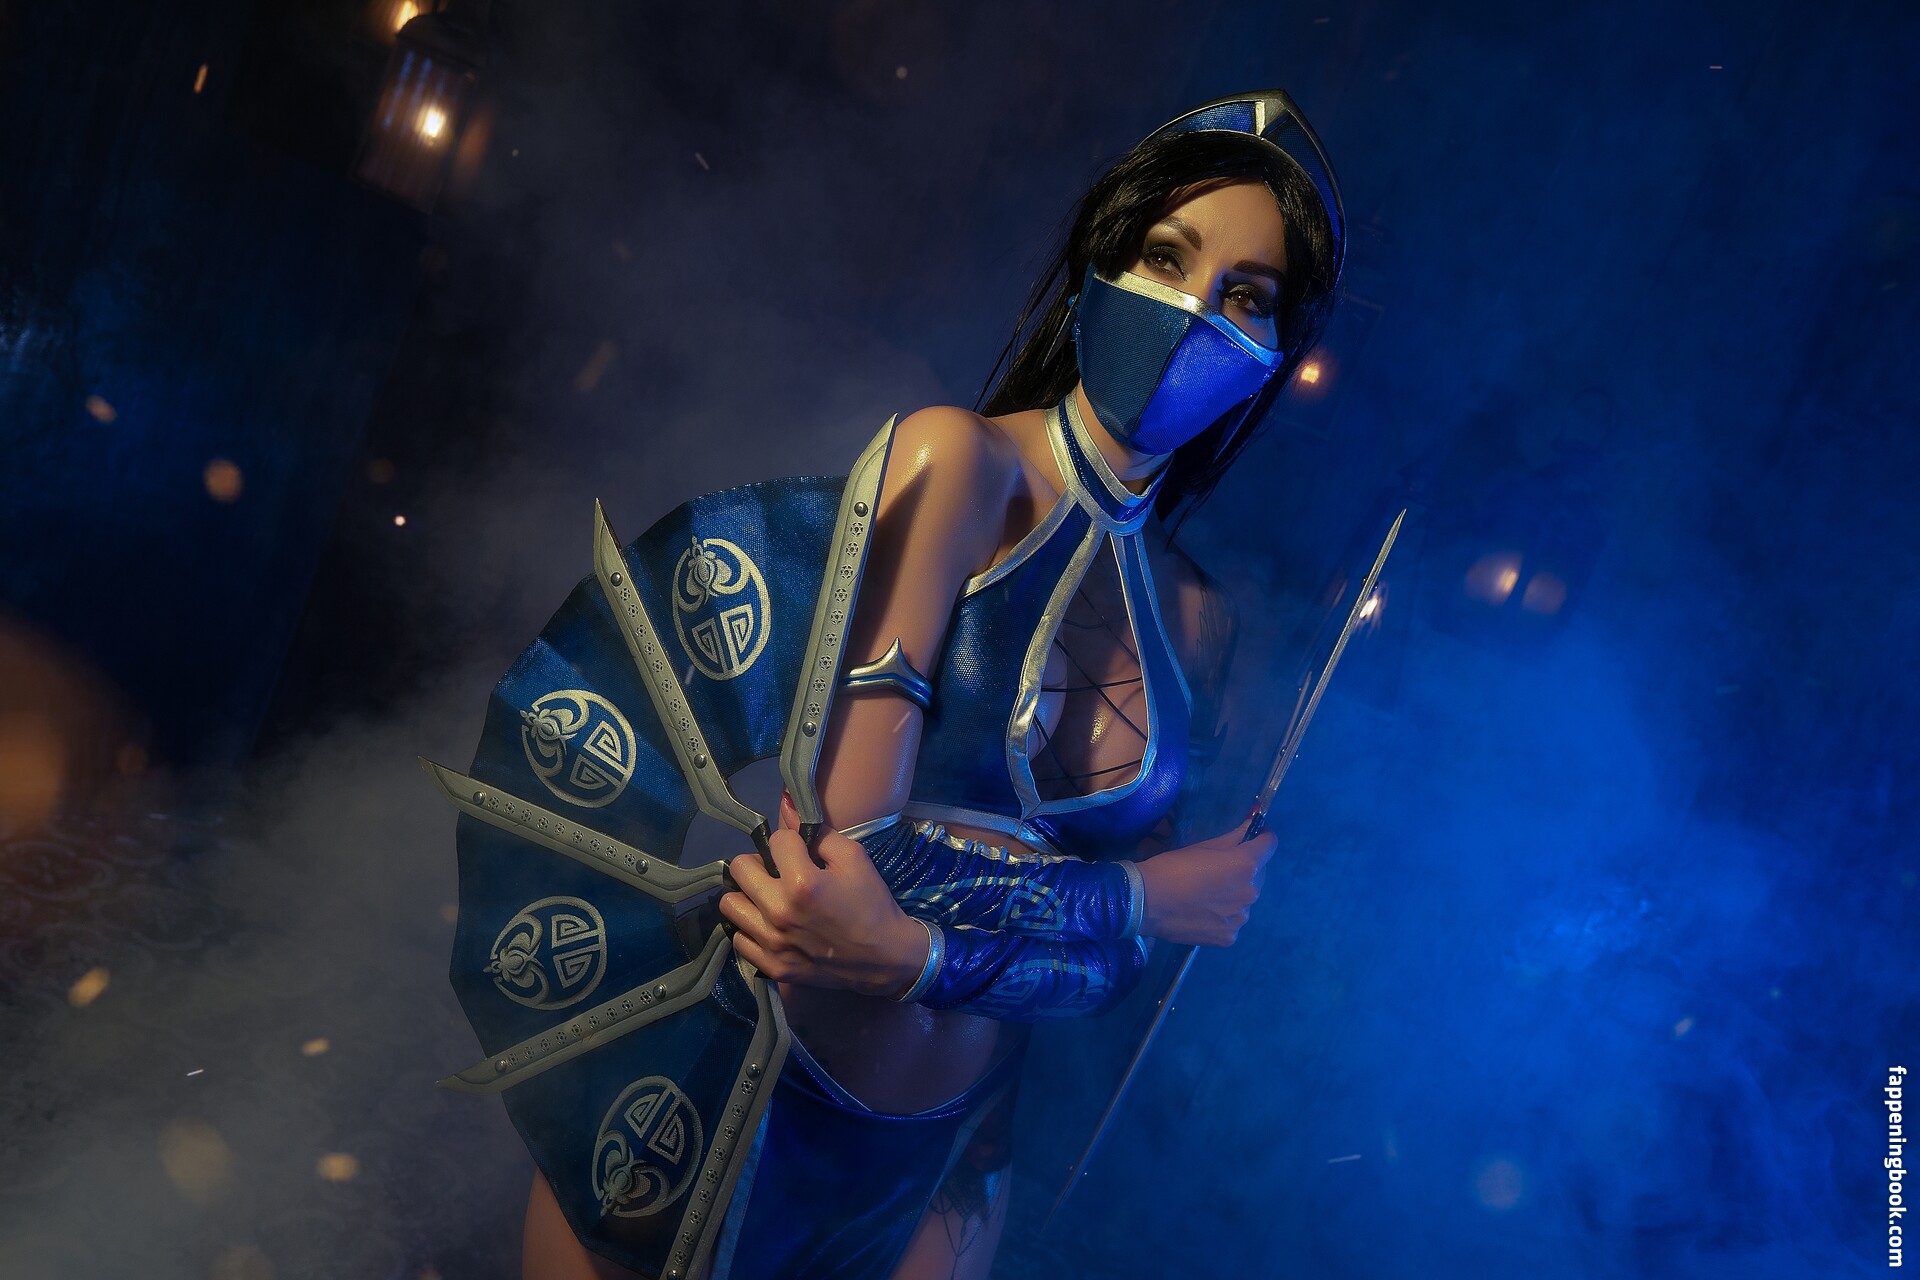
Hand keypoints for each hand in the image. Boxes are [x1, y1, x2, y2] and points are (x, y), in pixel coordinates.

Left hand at [720, 793, 930, 996]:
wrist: (885, 959)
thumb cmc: (872, 904)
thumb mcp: (854, 858)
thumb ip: (818, 832)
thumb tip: (786, 804)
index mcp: (802, 882)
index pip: (775, 841)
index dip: (791, 842)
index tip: (803, 852)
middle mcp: (779, 912)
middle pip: (739, 868)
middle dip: (759, 863)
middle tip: (778, 872)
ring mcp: (772, 942)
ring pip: (730, 904)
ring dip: (748, 895)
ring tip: (768, 898)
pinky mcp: (771, 966)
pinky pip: (739, 938)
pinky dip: (751, 928)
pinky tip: (770, 925)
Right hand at [1135, 820, 1277, 946]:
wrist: (1146, 903)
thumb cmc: (1173, 867)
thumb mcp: (1204, 846)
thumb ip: (1235, 834)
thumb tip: (1255, 818)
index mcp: (1246, 866)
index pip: (1270, 844)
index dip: (1262, 835)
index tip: (1251, 834)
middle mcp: (1250, 893)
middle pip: (1258, 874)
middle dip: (1245, 867)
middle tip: (1219, 867)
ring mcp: (1240, 918)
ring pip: (1245, 899)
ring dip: (1234, 893)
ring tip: (1207, 894)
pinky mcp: (1229, 937)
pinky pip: (1233, 920)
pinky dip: (1223, 915)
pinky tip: (1203, 912)